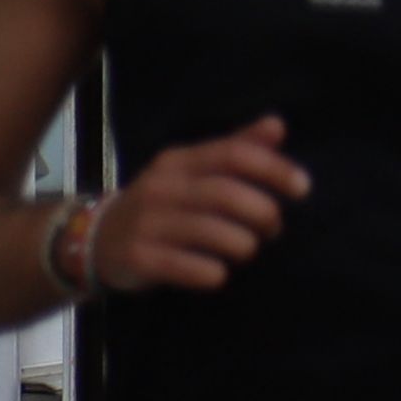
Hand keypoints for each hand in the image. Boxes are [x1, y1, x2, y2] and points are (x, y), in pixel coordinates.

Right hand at [91, 119, 309, 291]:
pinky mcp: (136, 256)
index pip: (233, 154)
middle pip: (226, 194)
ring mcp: (146, 222)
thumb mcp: (194, 171)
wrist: (96, 238)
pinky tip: (219, 274)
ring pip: (209, 231)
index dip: (274, 169)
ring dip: (242, 244)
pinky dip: (210, 272)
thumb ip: (236, 149)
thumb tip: (277, 125)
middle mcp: (161, 186)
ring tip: (248, 250)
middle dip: (262, 213)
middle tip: (274, 230)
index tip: (303, 189)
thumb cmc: (163, 204)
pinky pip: (182, 265)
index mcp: (180, 161)